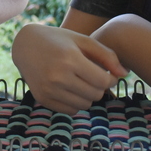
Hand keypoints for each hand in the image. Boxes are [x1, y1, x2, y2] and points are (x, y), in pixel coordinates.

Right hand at [11, 23, 127, 113]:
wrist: (25, 44)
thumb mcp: (82, 40)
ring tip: (82, 81)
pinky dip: (75, 102)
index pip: (103, 81)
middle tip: (94, 76)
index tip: (108, 73)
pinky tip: (71, 88)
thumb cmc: (58, 40)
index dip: (111, 79)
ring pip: (84, 104)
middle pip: (95, 94)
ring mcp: (48, 89)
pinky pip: (70, 110)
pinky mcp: (42, 98)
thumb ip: (106, 55)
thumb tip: (125, 74)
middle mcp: (58, 76)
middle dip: (100, 87)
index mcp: (70, 59)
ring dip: (88, 95)